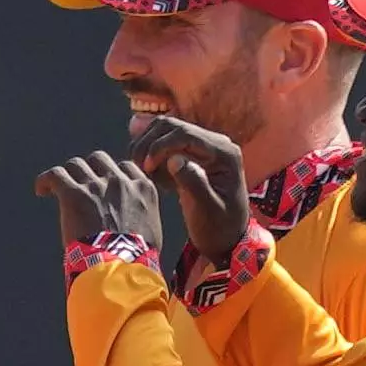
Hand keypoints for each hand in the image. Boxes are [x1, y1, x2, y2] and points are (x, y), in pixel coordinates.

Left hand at [33, 151, 161, 249]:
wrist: (119, 266)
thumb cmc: (134, 258)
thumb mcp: (151, 230)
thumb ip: (143, 216)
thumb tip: (135, 224)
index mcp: (143, 189)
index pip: (125, 167)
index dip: (110, 174)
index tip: (101, 186)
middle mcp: (120, 182)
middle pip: (99, 159)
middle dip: (87, 170)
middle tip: (78, 186)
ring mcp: (96, 185)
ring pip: (76, 164)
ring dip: (67, 175)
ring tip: (56, 189)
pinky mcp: (74, 194)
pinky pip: (55, 174)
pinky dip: (46, 179)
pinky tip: (41, 190)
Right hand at [128, 116, 252, 263]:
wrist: (226, 239)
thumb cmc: (219, 228)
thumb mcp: (207, 210)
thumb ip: (194, 182)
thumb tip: (174, 159)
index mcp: (224, 153)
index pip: (185, 134)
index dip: (159, 146)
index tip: (146, 168)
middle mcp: (215, 143)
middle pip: (171, 126)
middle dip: (148, 143)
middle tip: (139, 169)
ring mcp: (202, 146)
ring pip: (163, 130)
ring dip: (146, 146)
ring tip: (143, 171)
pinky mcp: (191, 154)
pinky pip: (163, 142)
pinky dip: (150, 153)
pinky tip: (149, 173)